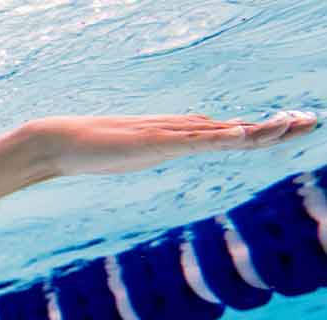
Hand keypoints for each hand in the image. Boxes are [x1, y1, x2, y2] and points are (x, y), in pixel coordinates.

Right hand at [29, 111, 319, 176]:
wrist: (62, 141)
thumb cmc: (94, 150)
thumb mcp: (135, 155)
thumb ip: (156, 150)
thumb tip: (169, 149)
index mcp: (180, 136)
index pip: (232, 133)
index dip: (266, 129)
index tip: (295, 125)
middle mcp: (181, 130)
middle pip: (239, 129)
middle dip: (278, 126)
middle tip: (312, 120)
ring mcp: (170, 134)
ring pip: (225, 132)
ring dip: (262, 129)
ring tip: (293, 123)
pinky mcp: (156, 141)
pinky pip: (196, 140)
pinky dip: (224, 136)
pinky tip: (244, 133)